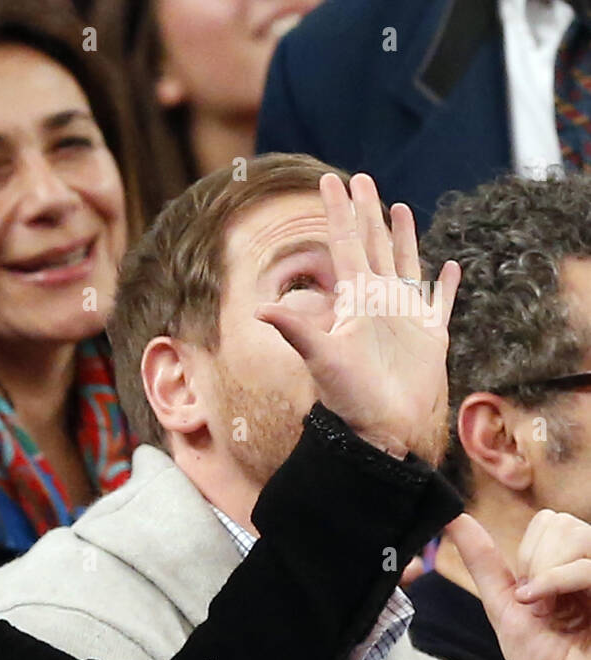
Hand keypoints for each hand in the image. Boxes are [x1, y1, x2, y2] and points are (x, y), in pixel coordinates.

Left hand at [255, 173, 461, 456]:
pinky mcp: (429, 335)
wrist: (380, 429)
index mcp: (354, 298)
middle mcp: (377, 301)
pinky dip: (445, 285)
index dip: (340, 212)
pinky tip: (449, 267)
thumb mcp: (321, 358)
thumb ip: (297, 330)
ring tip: (400, 208)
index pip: (344, 244)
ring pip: (404, 263)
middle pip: (372, 244)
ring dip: (404, 236)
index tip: (331, 182)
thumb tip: (260, 311)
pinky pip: (440, 302)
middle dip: (367, 211)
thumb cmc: (349, 397)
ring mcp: (403, 315)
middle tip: (362, 179)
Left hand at [446, 511, 590, 659]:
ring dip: (545, 574)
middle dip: (533, 562)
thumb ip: (483, 561)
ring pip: (576, 535)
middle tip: (534, 603)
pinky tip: (542, 604)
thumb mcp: (503, 604)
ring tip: (546, 610)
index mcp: (571, 564)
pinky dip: (555, 580)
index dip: (528, 552)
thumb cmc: (542, 659)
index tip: (525, 593)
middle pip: (561, 523)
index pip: (550, 521)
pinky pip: (587, 567)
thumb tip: (455, 519)